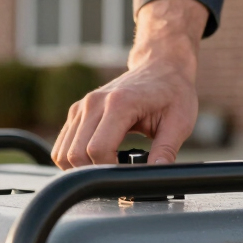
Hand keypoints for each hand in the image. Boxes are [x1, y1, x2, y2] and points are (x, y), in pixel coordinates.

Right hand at [51, 0, 207, 168]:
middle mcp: (94, 102)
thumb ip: (166, 151)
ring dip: (81, 168)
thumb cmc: (172, 92)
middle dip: (95, 173)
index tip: (128, 176)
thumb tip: (157, 176)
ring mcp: (82, 106)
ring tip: (107, 169)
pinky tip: (97, 160)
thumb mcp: (179, 122)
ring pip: (63, 151)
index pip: (98, 149)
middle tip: (118, 176)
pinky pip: (63, 144)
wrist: (160, 66)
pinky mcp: (77, 111)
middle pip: (76, 153)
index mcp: (119, 103)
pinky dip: (74, 158)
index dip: (110, 171)